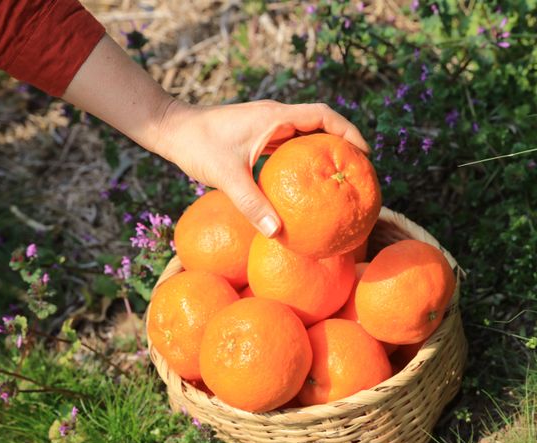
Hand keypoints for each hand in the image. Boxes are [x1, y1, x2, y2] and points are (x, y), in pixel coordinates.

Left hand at [63, 35, 368, 236]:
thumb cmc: (197, 146)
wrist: (172, 131)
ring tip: (340, 180)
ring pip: (306, 135)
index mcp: (274, 117)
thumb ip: (251, 203)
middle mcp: (275, 118)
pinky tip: (307, 186)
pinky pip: (290, 146)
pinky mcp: (259, 137)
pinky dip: (304, 161)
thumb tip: (276, 233)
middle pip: (321, 124)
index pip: (323, 115)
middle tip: (359, 172)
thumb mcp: (226, 175)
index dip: (348, 131)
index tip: (364, 154)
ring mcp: (267, 126)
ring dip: (324, 152)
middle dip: (343, 144)